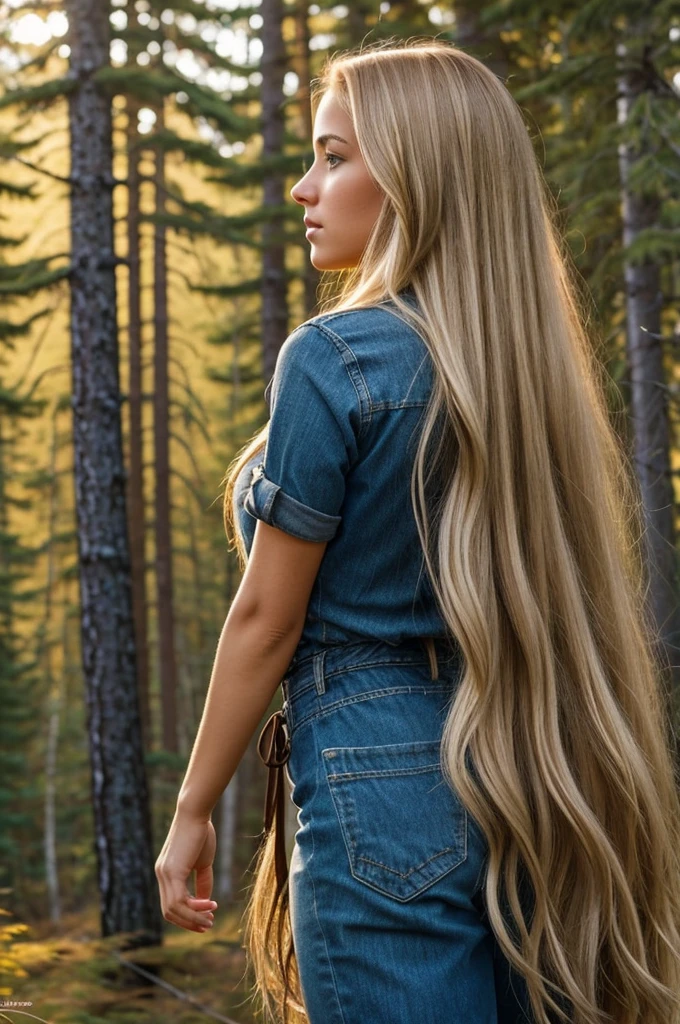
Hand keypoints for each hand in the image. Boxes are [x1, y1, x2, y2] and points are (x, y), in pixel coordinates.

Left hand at [155, 807, 217, 932]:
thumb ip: (202, 882)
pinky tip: (211, 905)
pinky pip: (179, 900)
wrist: (196, 812)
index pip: (170, 904)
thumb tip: (205, 902)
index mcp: (166, 872)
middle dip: (189, 922)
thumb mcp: (203, 862)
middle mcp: (161, 875)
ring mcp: (164, 874)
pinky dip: (194, 908)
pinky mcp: (172, 871)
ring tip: (211, 918)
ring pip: (173, 909)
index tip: (205, 920)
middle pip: (169, 912)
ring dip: (193, 918)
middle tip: (208, 925)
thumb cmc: (201, 832)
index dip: (186, 916)